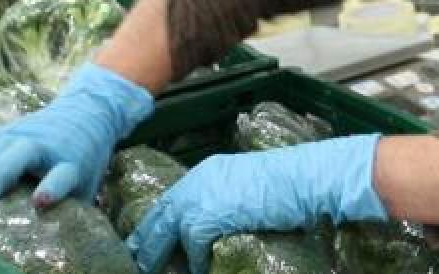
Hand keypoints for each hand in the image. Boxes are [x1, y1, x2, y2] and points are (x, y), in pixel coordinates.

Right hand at [0, 63, 152, 206]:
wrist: (85, 113)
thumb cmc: (83, 160)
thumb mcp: (86, 184)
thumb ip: (68, 206)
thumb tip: (47, 239)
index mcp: (73, 162)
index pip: (65, 173)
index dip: (53, 187)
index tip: (39, 200)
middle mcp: (48, 143)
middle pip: (23, 152)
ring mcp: (26, 131)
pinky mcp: (9, 127)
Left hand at [126, 135, 386, 273]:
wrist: (301, 178)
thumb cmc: (286, 184)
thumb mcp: (246, 188)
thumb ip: (224, 203)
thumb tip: (214, 228)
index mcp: (204, 175)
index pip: (169, 203)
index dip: (157, 224)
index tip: (146, 241)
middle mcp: (194, 184)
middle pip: (157, 218)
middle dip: (146, 243)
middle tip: (137, 261)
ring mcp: (196, 202)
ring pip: (165, 236)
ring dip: (162, 257)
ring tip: (152, 270)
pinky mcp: (203, 222)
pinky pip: (191, 251)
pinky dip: (195, 265)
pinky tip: (201, 271)